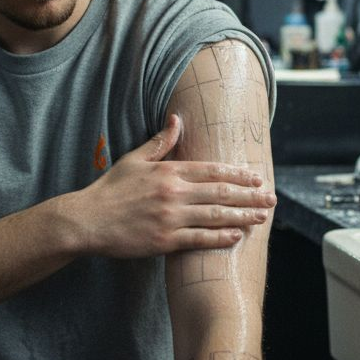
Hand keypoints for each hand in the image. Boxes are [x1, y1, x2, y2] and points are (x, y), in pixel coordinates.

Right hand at [72, 113, 275, 257]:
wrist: (87, 220)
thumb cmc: (110, 190)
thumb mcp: (134, 159)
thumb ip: (160, 142)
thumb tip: (177, 119)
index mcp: (168, 171)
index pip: (212, 170)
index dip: (238, 174)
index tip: (257, 178)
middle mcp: (173, 193)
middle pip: (220, 192)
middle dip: (250, 195)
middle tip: (272, 198)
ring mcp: (170, 218)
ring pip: (215, 215)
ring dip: (242, 216)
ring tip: (262, 217)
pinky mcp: (164, 240)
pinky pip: (199, 239)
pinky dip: (220, 237)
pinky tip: (237, 236)